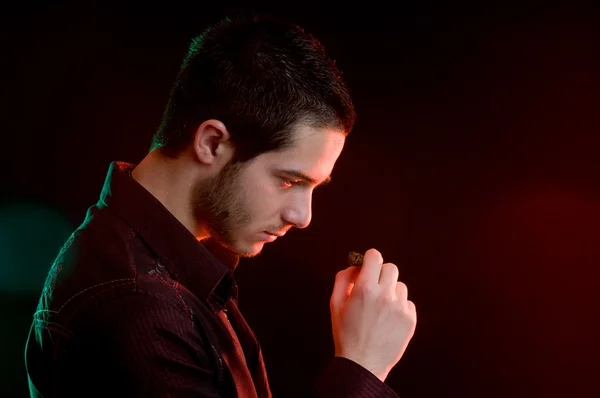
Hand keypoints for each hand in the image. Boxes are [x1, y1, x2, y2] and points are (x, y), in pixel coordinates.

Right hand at [330, 248, 416, 381]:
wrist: (362, 364)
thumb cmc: (346, 333)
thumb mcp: (335, 304)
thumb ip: (342, 279)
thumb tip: (355, 266)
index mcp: (365, 289)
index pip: (375, 256)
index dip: (370, 259)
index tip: (368, 266)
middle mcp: (385, 295)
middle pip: (390, 268)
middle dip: (381, 274)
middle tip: (373, 288)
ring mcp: (400, 308)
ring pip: (400, 286)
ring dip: (390, 292)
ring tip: (380, 309)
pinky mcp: (410, 320)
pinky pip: (407, 302)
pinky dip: (399, 307)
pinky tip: (388, 320)